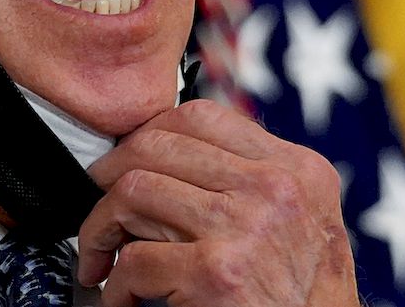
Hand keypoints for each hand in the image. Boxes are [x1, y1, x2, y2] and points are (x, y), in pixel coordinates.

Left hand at [77, 99, 357, 306]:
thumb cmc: (303, 301)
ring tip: (101, 257)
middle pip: (156, 146)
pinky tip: (123, 298)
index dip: (147, 135)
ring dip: (102, 229)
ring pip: (132, 193)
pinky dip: (115, 286)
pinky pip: (133, 260)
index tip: (126, 163)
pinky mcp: (216, 274)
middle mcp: (274, 189)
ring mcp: (245, 227)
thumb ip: (248, 180)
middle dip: (110, 176)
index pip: (199, 116)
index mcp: (296, 168)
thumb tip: (167, 154)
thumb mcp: (298, 221)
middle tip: (100, 207)